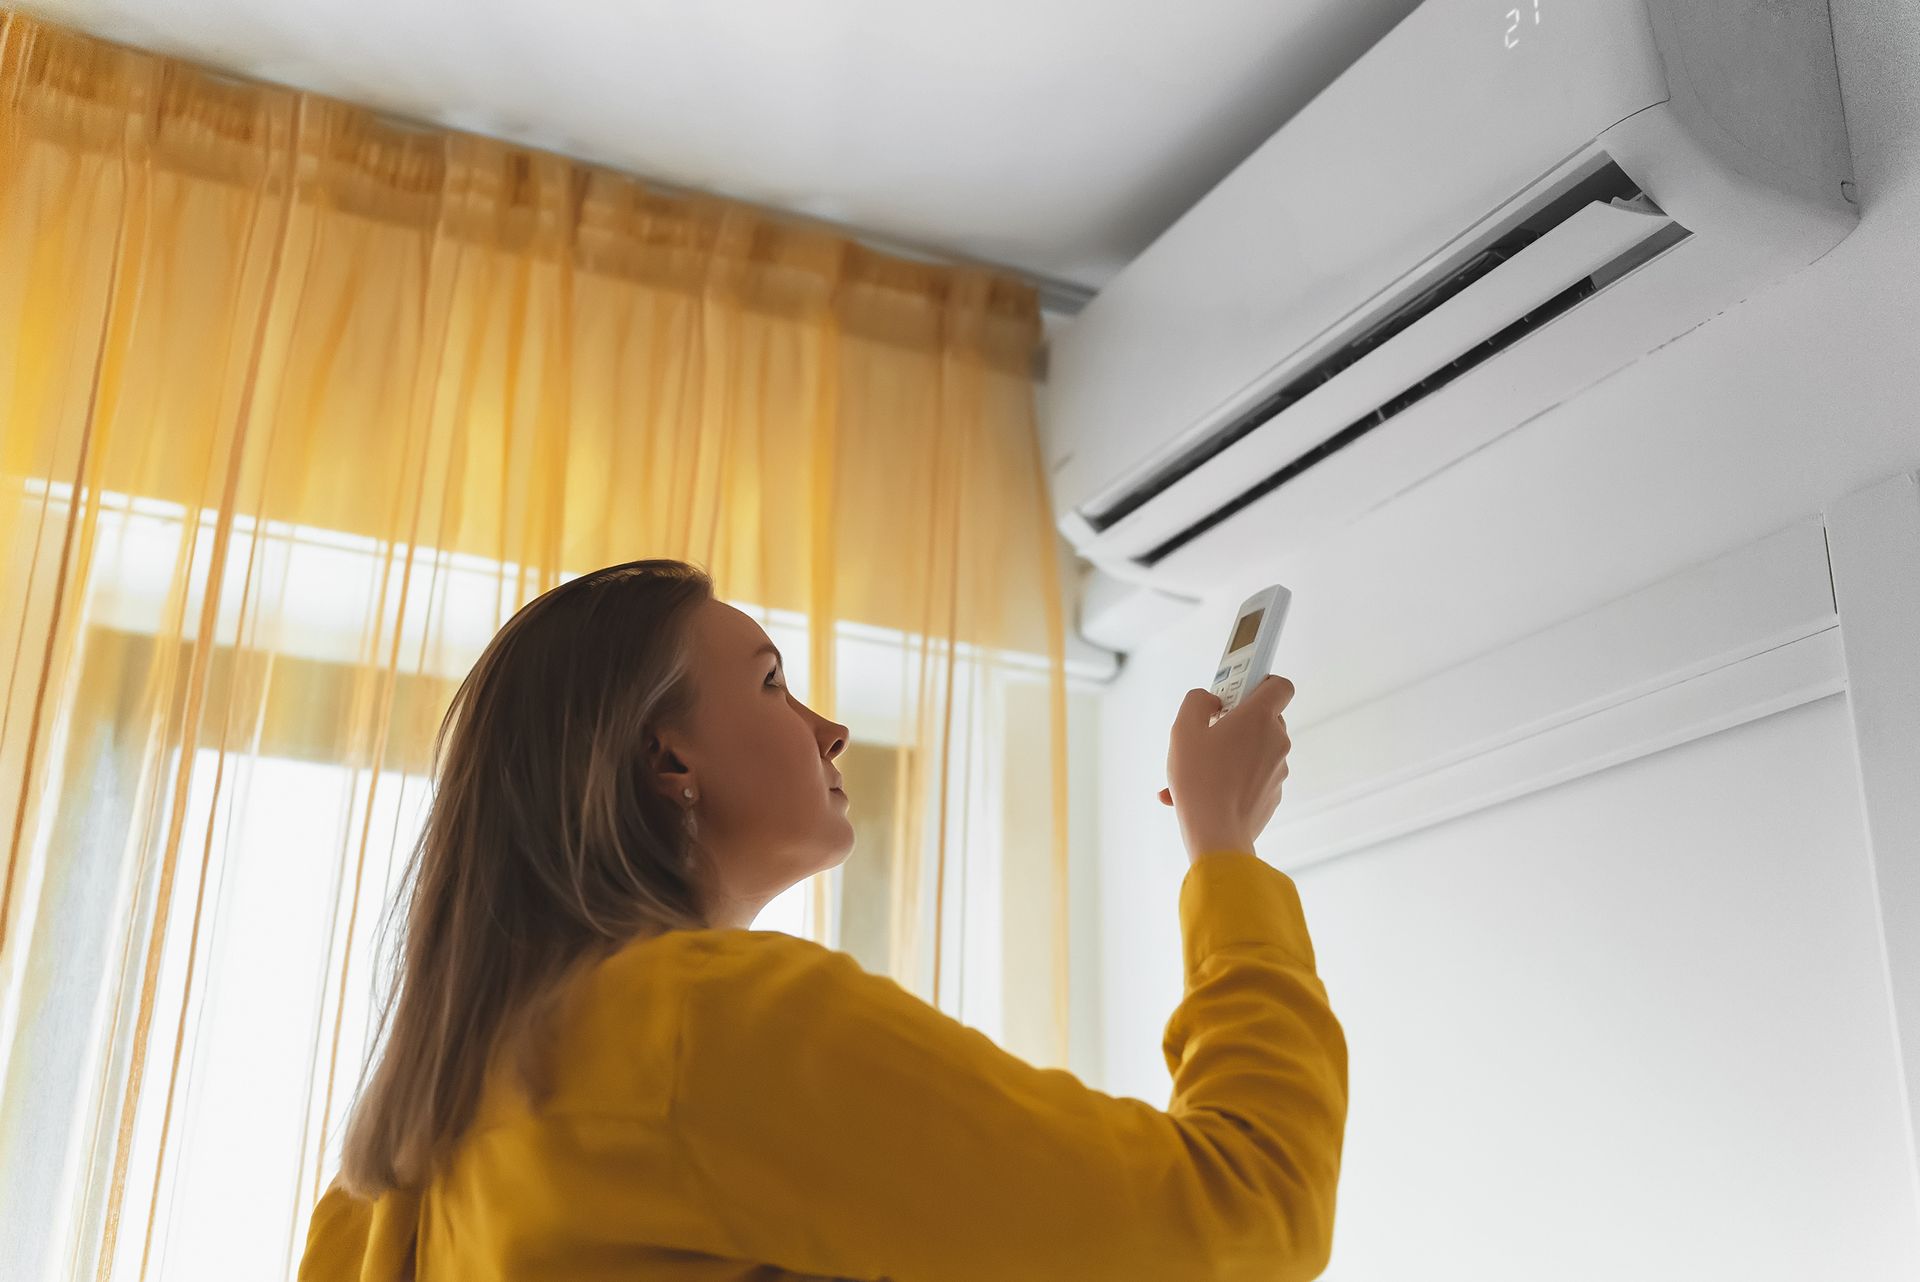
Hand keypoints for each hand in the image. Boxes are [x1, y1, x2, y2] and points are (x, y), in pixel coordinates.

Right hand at [1161, 676, 1295, 861]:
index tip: (1239, 690)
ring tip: (1198, 769)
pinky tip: (1203, 791)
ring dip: (1230, 753)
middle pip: (1264, 718)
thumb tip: (1211, 701)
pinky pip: (1253, 777)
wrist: (1217, 834)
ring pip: (1254, 750)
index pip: (1280, 685)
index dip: (1261, 681)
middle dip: (1237, 721)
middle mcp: (1276, 741)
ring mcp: (1278, 769)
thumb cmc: (1200, 781)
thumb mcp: (1183, 730)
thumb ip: (1197, 701)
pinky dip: (1232, 778)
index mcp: (1259, 718)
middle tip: (1210, 730)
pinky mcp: (1273, 794)